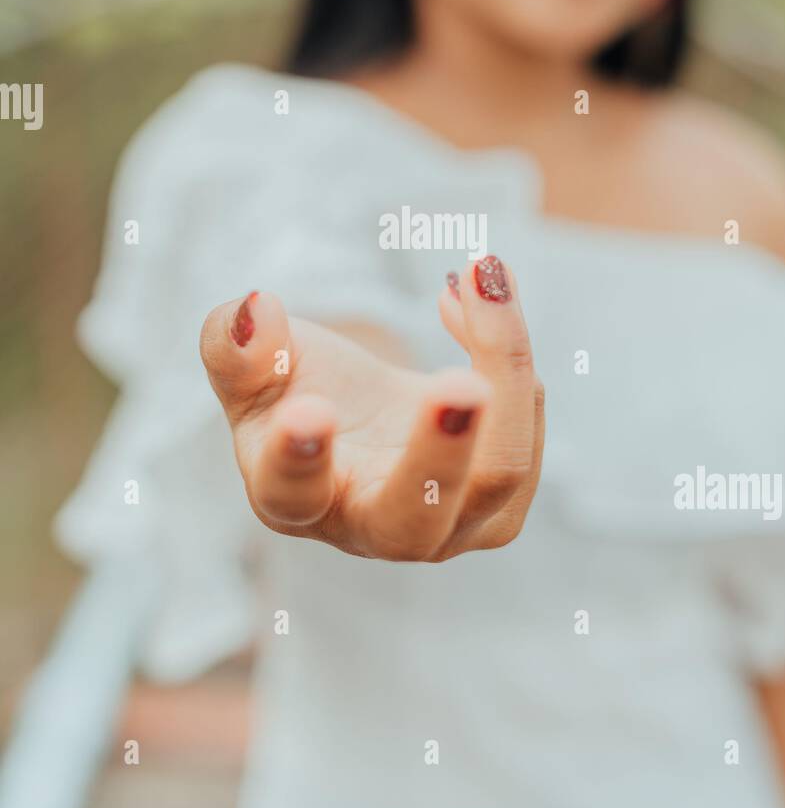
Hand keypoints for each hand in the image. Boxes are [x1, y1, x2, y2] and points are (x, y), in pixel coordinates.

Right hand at [199, 255, 543, 561]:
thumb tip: (255, 312)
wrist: (360, 417)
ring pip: (501, 468)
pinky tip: (469, 298)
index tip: (309, 409)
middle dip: (442, 452)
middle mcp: (375, 531)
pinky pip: (525, 423)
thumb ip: (235, 344)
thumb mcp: (252, 365)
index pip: (295, 490)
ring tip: (479, 276)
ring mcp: (448, 524)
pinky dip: (507, 350)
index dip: (300, 455)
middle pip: (419, 513)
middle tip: (460, 384)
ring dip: (502, 362)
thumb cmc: (298, 392)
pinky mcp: (503, 497)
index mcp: (296, 500)